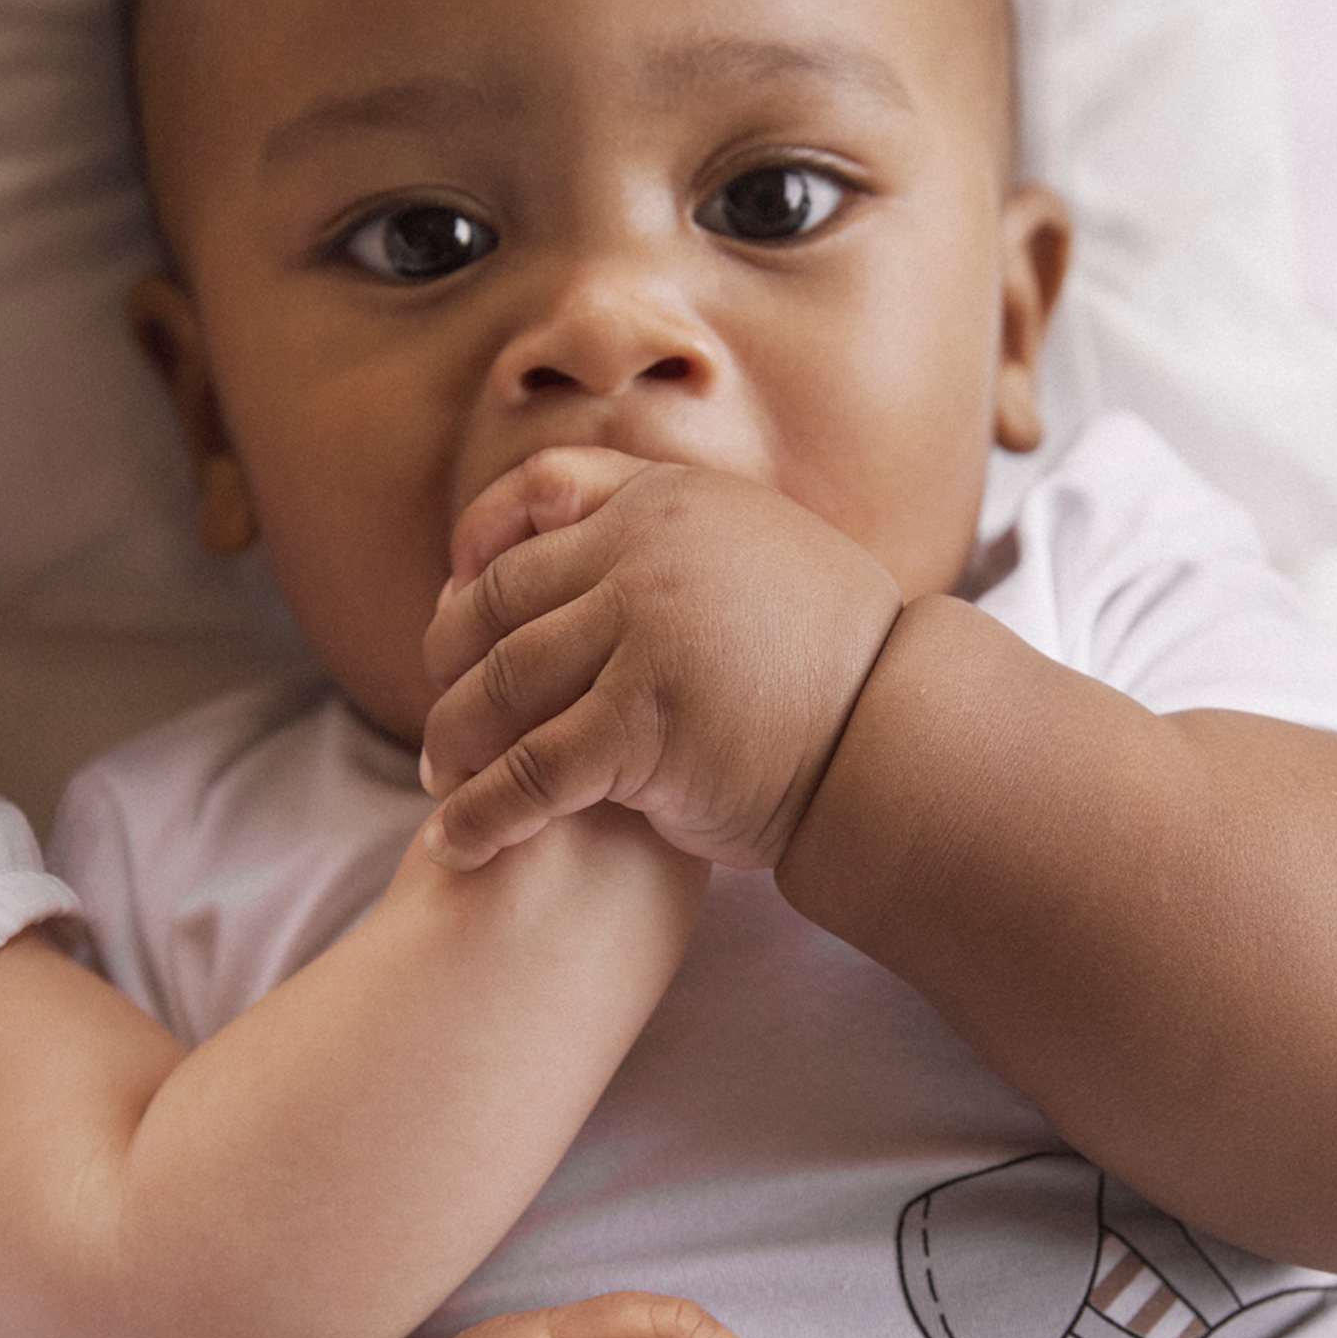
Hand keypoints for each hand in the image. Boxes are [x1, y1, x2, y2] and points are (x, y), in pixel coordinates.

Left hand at [419, 449, 901, 871]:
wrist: (898, 734)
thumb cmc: (833, 659)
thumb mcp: (757, 553)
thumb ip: (676, 539)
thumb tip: (588, 544)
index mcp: (670, 498)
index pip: (537, 493)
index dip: (478, 546)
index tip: (454, 596)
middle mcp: (645, 550)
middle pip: (497, 598)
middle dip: (451, 662)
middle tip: (441, 718)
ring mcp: (641, 632)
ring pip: (499, 686)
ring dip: (453, 742)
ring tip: (439, 784)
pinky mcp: (641, 722)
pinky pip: (530, 771)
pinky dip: (482, 813)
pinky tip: (459, 844)